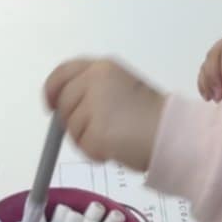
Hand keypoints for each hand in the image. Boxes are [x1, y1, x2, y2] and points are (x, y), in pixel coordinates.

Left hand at [44, 58, 165, 170]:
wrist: (171, 132)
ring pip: (72, 128)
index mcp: (102, 68)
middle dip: (74, 122)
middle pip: (64, 105)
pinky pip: (84, 147)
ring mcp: (93, 106)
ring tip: (113, 138)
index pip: (63, 73)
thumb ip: (93, 90)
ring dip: (87, 139)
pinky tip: (114, 149)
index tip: (50, 105)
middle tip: (97, 132)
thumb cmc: (151, 115)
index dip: (52, 89)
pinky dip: (95, 153)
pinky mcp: (95, 131)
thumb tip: (64, 106)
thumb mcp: (120, 88)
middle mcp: (94, 81)